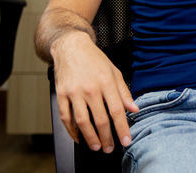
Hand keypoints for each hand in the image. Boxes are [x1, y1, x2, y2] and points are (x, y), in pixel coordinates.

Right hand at [52, 31, 137, 152]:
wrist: (71, 47)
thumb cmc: (94, 60)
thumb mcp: (114, 72)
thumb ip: (124, 92)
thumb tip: (134, 109)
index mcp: (106, 82)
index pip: (117, 110)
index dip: (122, 128)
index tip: (126, 140)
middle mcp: (91, 88)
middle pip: (100, 119)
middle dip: (107, 137)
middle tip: (110, 148)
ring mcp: (74, 92)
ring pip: (83, 122)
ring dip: (90, 138)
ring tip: (96, 146)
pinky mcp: (61, 94)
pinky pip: (66, 117)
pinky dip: (72, 131)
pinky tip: (79, 137)